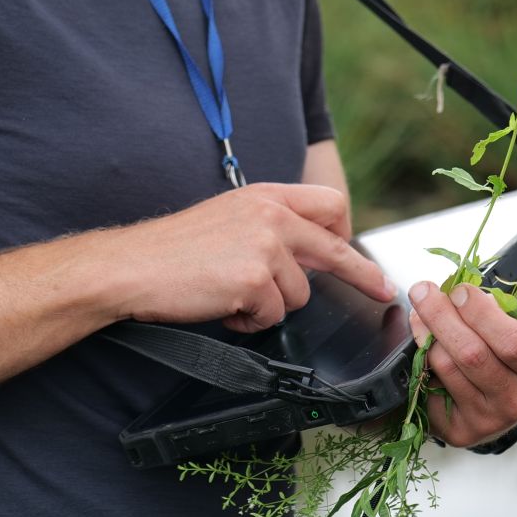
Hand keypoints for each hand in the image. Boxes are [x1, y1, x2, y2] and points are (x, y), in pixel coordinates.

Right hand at [103, 183, 392, 332]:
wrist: (132, 266)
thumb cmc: (173, 249)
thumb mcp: (229, 218)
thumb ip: (270, 227)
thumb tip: (306, 256)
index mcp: (266, 195)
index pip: (329, 204)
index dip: (344, 231)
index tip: (356, 250)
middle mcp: (272, 215)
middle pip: (336, 247)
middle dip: (364, 275)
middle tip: (383, 291)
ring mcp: (266, 246)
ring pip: (300, 294)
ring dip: (271, 306)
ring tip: (232, 296)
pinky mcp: (255, 280)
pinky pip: (273, 316)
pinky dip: (250, 321)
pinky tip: (224, 308)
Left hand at [405, 279, 516, 446]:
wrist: (502, 405)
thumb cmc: (509, 357)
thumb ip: (494, 311)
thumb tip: (454, 293)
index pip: (512, 341)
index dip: (481, 313)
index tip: (459, 289)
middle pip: (471, 354)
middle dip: (441, 315)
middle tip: (422, 290)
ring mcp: (487, 419)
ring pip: (445, 366)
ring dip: (425, 334)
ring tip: (420, 314)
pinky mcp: (459, 430)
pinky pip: (428, 386)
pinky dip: (420, 359)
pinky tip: (423, 345)